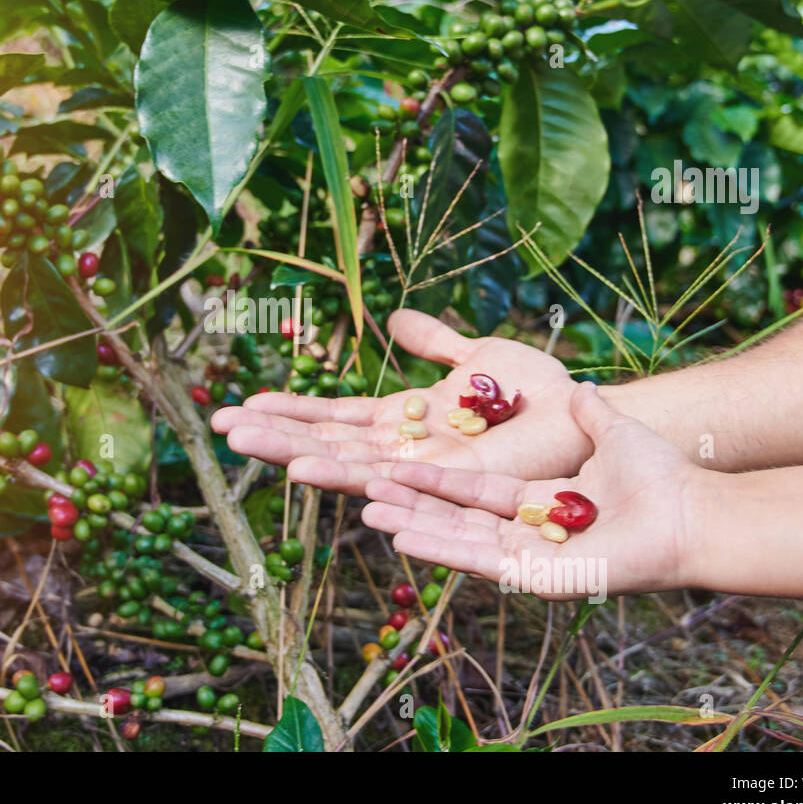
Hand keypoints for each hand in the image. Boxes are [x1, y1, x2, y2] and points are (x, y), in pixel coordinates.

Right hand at [211, 309, 590, 494]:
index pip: (336, 418)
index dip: (291, 412)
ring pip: (347, 465)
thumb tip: (394, 318)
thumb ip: (433, 342)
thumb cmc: (538, 391)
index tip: (245, 403)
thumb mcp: (475, 357)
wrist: (583, 414)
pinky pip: (391, 482)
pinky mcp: (448, 485)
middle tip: (219, 426)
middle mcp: (406, 452)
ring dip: (293, 455)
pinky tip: (306, 471)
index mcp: (407, 422)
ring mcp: (424, 472)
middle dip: (273, 434)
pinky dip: (346, 478)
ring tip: (245, 446)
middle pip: (328, 443)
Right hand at [358, 383, 702, 598]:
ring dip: (412, 528)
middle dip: (408, 505)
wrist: (693, 511)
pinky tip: (405, 538)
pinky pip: (482, 564)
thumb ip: (590, 413)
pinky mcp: (538, 578)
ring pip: (458, 543)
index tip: (393, 464)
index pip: (471, 492)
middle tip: (363, 492)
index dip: (432, 480)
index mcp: (536, 504)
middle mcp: (527, 534)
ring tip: (369, 515)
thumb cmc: (660, 476)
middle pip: (453, 519)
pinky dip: (441, 551)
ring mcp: (529, 559)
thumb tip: (580, 387)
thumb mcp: (613, 431)